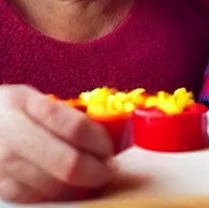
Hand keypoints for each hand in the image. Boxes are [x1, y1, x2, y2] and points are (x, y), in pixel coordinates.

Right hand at [0, 84, 115, 202]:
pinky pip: (37, 200)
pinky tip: (69, 187)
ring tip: (92, 178)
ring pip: (55, 187)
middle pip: (68, 164)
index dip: (100, 141)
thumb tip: (102, 133)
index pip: (75, 127)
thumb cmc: (6, 112)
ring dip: (81, 187)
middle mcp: (12, 137)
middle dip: (97, 171)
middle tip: (108, 170)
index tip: (110, 148)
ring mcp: (2, 167)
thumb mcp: (31, 99)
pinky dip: (59, 196)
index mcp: (25, 105)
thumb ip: (63, 114)